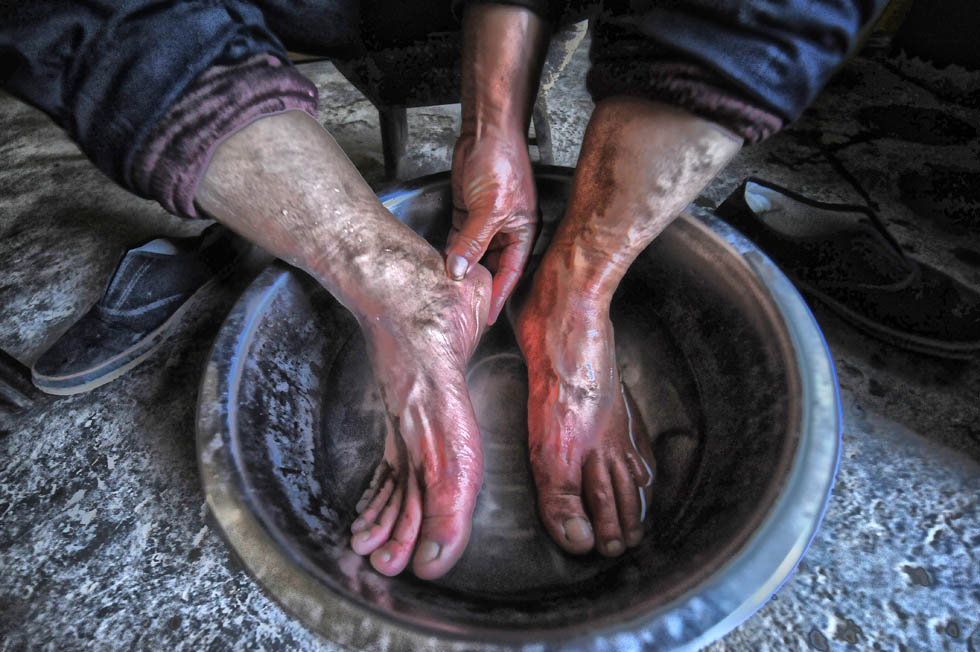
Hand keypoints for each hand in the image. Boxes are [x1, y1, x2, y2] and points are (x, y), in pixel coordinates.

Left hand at [448, 127, 537, 323]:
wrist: (485, 134)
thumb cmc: (501, 163)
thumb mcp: (489, 209)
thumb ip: (473, 242)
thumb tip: (458, 270)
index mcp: (522, 232)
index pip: (509, 273)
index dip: (497, 295)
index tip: (485, 316)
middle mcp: (505, 231)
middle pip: (490, 267)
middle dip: (477, 286)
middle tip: (463, 309)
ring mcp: (485, 223)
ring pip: (472, 256)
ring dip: (461, 270)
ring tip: (448, 293)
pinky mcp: (467, 214)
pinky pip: (459, 242)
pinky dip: (450, 254)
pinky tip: (440, 267)